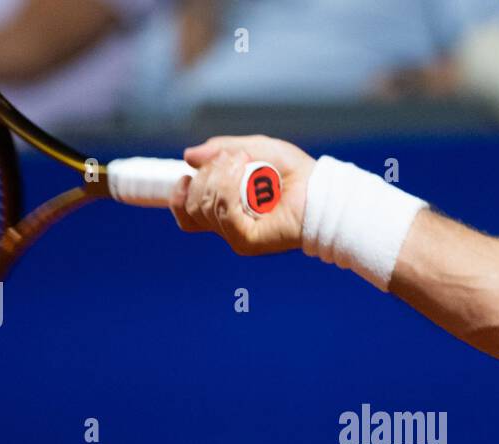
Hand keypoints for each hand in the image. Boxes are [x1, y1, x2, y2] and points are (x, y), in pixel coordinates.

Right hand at [172, 135, 315, 255]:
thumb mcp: (255, 148)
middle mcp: (228, 225)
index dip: (178, 195)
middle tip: (235, 160)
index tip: (186, 176)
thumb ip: (222, 150)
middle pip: (191, 206)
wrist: (320, 189)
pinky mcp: (247, 241)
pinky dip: (229, 188)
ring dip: (219, 177)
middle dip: (206, 176)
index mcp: (225, 208)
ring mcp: (236, 234)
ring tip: (245, 163)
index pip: (186, 212)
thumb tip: (188, 157)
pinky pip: (223, 213)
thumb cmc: (293, 172)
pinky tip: (244, 173)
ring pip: (203, 207)